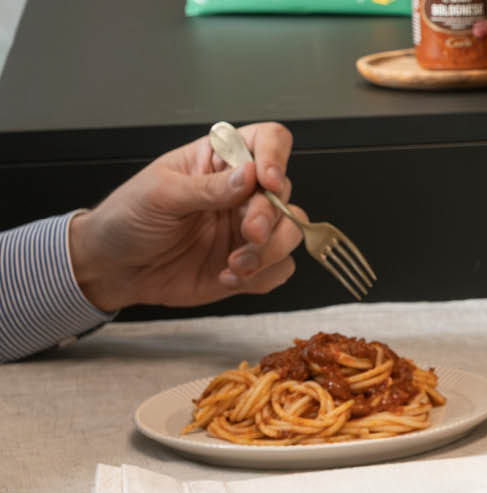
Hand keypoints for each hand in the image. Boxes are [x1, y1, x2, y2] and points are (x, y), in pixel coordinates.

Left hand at [68, 122, 306, 311]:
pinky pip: (280, 269)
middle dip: (270, 217)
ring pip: (290, 232)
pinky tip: (229, 277)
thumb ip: (207, 187)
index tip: (267, 181)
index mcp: (218, 161)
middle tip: (248, 234)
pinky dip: (262, 276)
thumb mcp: (161, 194)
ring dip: (270, 251)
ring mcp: (247, 230)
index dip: (276, 156)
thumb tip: (249, 175)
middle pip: (283, 193)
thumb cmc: (128, 219)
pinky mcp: (250, 264)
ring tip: (236, 264)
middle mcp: (241, 193)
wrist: (116, 269)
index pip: (267, 141)